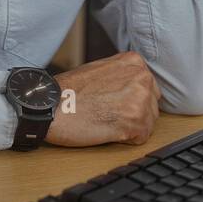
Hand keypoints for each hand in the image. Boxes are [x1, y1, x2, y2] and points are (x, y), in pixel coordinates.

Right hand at [44, 51, 161, 146]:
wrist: (51, 106)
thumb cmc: (69, 91)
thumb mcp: (101, 69)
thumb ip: (123, 75)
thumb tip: (136, 89)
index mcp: (134, 62)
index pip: (148, 87)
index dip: (129, 100)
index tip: (113, 102)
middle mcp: (142, 77)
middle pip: (151, 105)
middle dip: (133, 114)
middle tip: (107, 113)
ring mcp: (141, 99)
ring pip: (147, 122)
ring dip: (129, 127)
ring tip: (105, 120)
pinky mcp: (137, 122)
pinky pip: (140, 138)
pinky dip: (124, 139)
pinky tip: (106, 129)